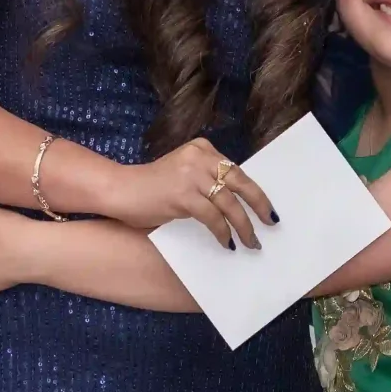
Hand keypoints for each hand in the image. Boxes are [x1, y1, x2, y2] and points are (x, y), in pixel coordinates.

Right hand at [103, 139, 274, 250]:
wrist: (120, 190)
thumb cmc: (152, 188)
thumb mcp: (185, 175)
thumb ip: (208, 180)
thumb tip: (240, 203)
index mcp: (202, 148)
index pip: (237, 171)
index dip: (254, 192)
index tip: (266, 208)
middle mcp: (199, 156)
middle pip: (240, 182)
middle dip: (259, 205)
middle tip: (270, 223)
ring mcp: (191, 174)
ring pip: (228, 203)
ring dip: (243, 226)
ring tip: (251, 242)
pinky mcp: (183, 195)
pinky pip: (212, 217)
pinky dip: (222, 232)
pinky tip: (226, 243)